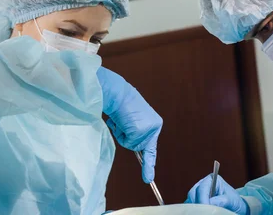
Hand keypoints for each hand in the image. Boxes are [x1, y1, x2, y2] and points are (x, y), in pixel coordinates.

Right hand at [96, 67, 162, 183]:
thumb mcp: (131, 120)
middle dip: (125, 137)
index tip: (148, 179)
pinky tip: (121, 119)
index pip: (151, 148)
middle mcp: (155, 126)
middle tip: (123, 122)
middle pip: (137, 146)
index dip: (149, 164)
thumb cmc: (120, 105)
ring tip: (121, 119)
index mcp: (154, 123)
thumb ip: (135, 133)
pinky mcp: (141, 131)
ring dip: (122, 134)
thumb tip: (135, 148)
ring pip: (131, 145)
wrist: (117, 93)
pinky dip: (120, 133)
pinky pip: (127, 142)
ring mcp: (149, 130)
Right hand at [185, 174, 248, 214]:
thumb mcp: (231, 200)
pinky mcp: (198, 200)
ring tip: (204, 212)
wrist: (236, 207)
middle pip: (193, 193)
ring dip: (195, 207)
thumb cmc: (234, 201)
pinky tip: (201, 212)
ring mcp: (199, 192)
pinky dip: (195, 209)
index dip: (202, 199)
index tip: (205, 207)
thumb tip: (210, 203)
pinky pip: (192, 205)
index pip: (202, 188)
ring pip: (191, 200)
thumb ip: (221, 200)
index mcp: (211, 179)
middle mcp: (203, 184)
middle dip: (197, 203)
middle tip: (204, 212)